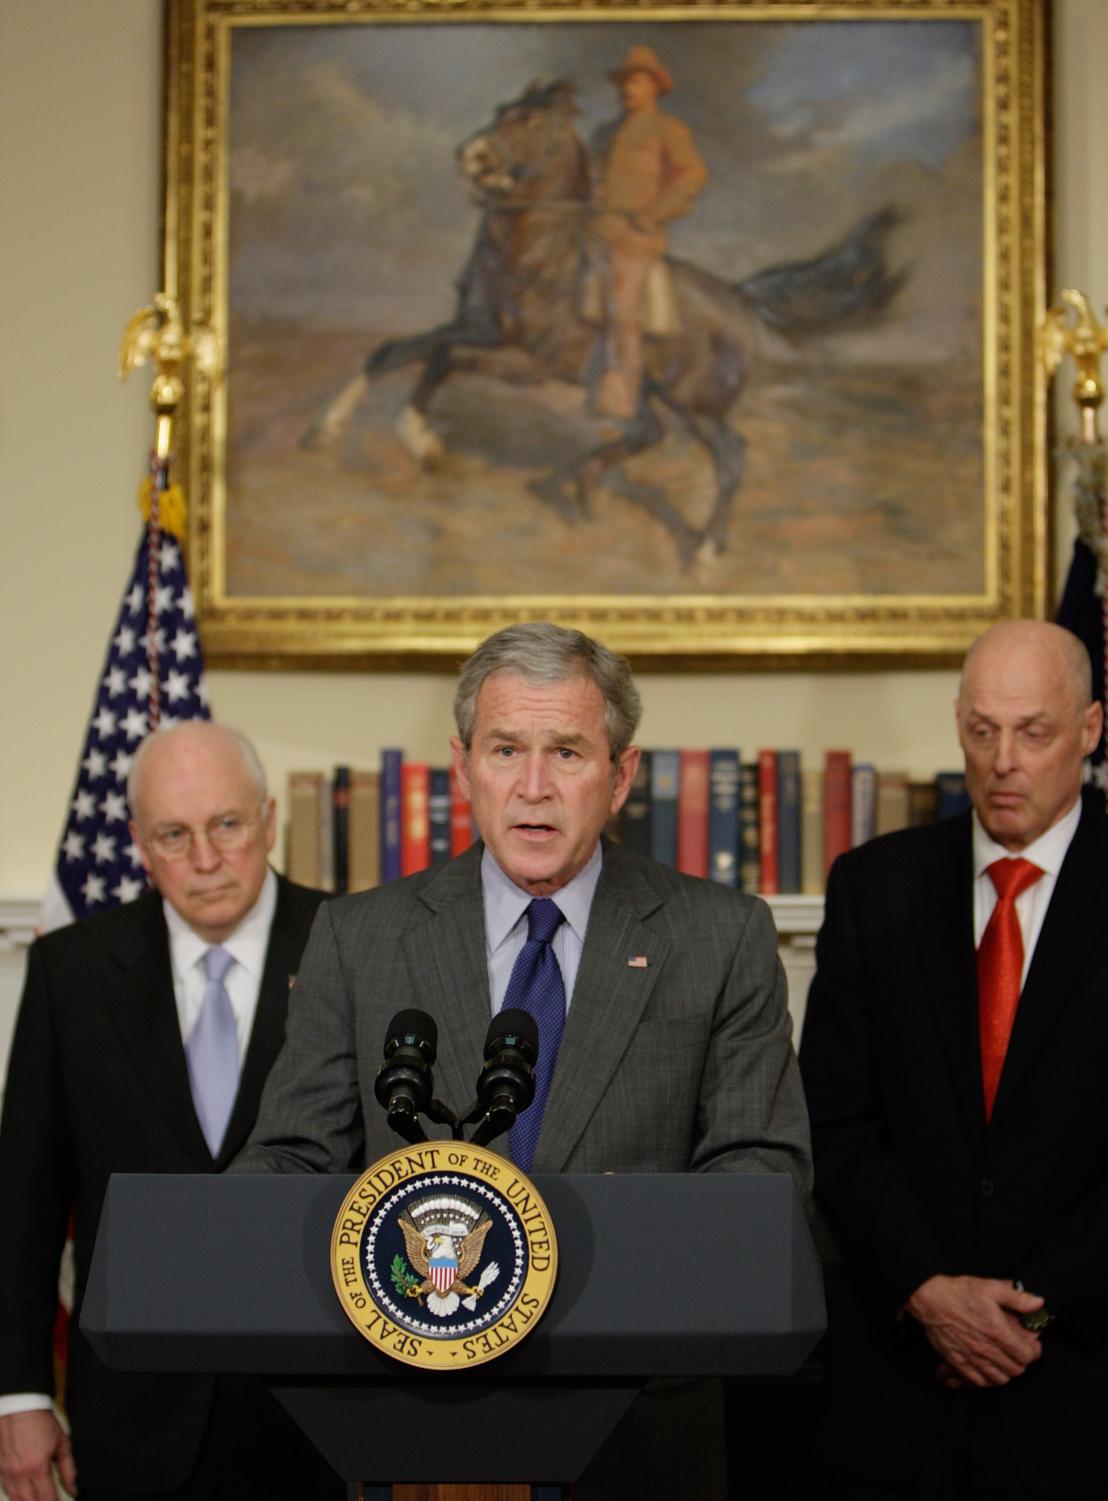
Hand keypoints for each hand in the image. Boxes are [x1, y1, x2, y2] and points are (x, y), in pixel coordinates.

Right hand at [0, 1410, 76, 1500]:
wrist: (20, 1408)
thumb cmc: (41, 1423)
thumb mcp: (62, 1444)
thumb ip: (69, 1470)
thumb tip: (75, 1489)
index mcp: (38, 1469)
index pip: (47, 1499)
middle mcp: (20, 1475)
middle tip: (49, 1500)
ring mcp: (7, 1473)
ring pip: (16, 1500)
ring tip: (38, 1499)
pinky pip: (6, 1490)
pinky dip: (15, 1496)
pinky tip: (23, 1495)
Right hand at [906, 1274, 1044, 1387]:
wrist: (929, 1299)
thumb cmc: (960, 1292)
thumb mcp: (990, 1287)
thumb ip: (1017, 1297)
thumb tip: (1039, 1303)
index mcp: (998, 1332)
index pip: (1027, 1356)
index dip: (1034, 1352)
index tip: (1032, 1345)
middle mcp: (986, 1350)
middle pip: (1015, 1370)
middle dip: (1021, 1361)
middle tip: (1018, 1351)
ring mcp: (971, 1358)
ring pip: (999, 1379)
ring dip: (1005, 1372)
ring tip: (1004, 1360)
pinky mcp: (958, 1363)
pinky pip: (979, 1382)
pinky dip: (987, 1379)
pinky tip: (988, 1369)